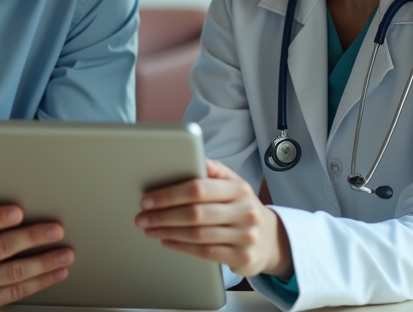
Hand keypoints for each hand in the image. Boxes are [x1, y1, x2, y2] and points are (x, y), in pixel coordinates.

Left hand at [135, 159, 292, 278]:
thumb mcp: (233, 184)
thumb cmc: (241, 207)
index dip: (170, 194)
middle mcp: (245, 211)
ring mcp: (245, 236)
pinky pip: (205, 252)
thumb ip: (212, 171)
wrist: (270, 239)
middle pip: (196, 213)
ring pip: (198, 235)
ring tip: (149, 229)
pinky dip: (181, 247)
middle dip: (163, 215)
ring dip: (168, 232)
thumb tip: (187, 156)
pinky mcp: (242, 257)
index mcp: (238, 188)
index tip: (148, 199)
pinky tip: (167, 241)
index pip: (199, 188)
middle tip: (142, 217)